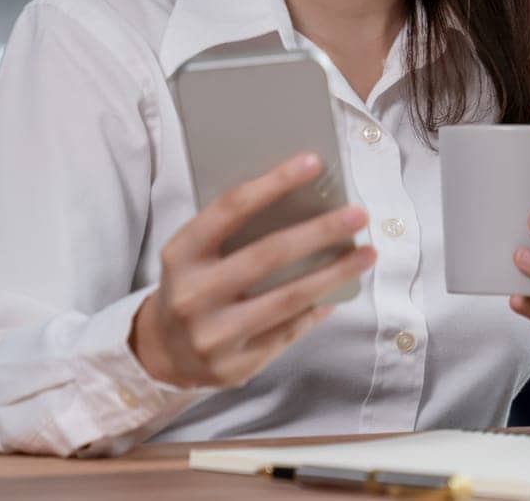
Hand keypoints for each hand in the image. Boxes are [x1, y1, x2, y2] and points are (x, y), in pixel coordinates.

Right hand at [129, 152, 376, 387]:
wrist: (161, 353)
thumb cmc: (193, 285)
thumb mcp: (196, 254)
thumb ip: (236, 232)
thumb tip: (308, 203)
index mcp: (181, 254)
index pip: (231, 208)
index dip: (274, 183)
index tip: (313, 162)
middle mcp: (193, 294)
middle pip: (268, 255)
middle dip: (320, 232)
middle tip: (359, 214)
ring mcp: (214, 335)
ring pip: (288, 298)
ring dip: (335, 273)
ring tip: (368, 253)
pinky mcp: (236, 366)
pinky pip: (290, 331)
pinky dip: (320, 307)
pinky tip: (341, 291)